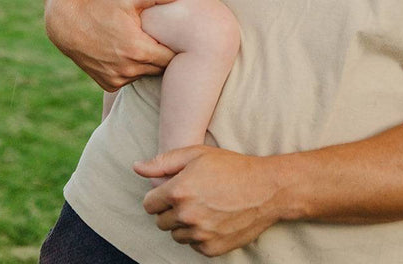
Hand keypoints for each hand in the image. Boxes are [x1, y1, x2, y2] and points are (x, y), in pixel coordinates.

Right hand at [44, 0, 185, 91]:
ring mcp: (117, 79)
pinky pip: (130, 79)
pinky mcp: (108, 84)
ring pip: (146, 74)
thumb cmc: (100, 6)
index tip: (178, 35)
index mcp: (138, 50)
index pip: (172, 56)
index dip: (177, 46)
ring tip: (148, 44)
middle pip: (161, 67)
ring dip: (149, 63)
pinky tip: (130, 54)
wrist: (67, 24)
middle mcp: (128, 69)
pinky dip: (132, 69)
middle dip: (165, 55)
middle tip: (167, 39)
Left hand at [135, 146, 285, 256]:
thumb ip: (163, 161)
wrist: (265, 189)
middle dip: (170, 210)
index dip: (158, 197)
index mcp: (178, 190)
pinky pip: (193, 245)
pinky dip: (199, 235)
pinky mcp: (211, 249)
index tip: (172, 191)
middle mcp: (186, 215)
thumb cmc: (230, 167)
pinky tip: (213, 218)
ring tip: (204, 206)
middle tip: (191, 197)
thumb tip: (137, 167)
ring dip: (184, 224)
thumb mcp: (196, 154)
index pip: (149, 204)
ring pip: (176, 235)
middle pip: (161, 222)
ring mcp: (199, 234)